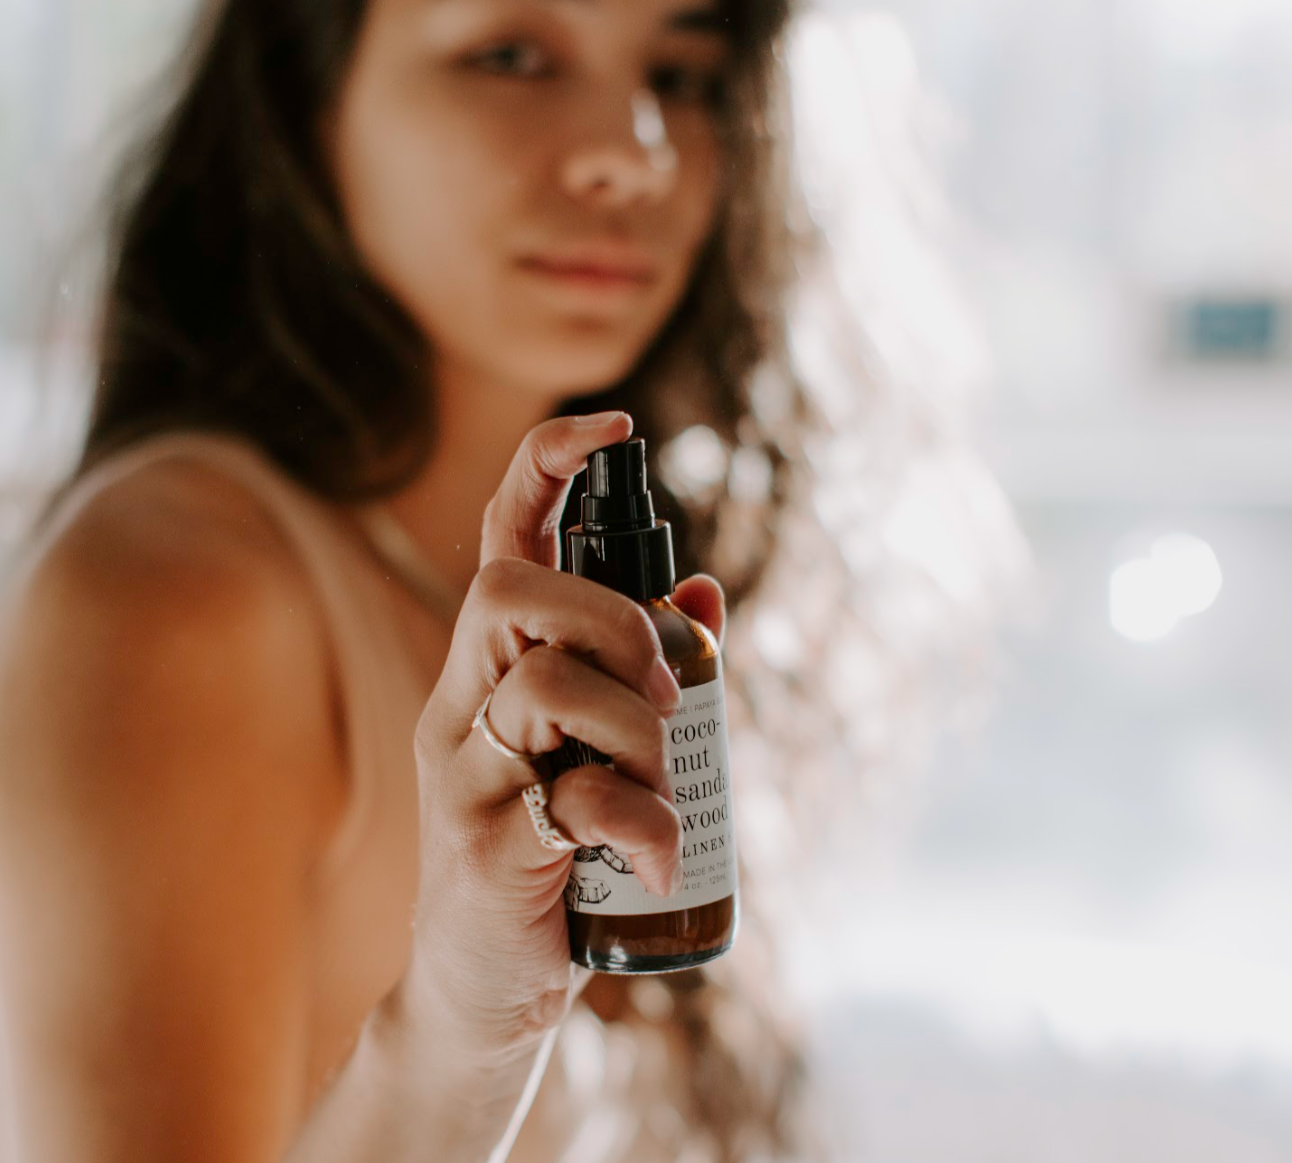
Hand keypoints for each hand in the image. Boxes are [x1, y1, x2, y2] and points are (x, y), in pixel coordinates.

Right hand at [389, 411, 723, 1060]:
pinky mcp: (485, 846)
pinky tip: (660, 856)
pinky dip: (643, 823)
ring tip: (659, 789)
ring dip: (637, 733)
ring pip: (547, 687)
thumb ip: (645, 672)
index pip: (501, 535)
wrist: (482, 989)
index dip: (547, 465)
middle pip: (511, 590)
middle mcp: (460, 702)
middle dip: (612, 620)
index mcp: (490, 667)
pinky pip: (577, 799)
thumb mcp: (596, 749)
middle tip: (663, 690)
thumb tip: (707, 594)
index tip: (613, 425)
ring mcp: (462, 773)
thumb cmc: (553, 850)